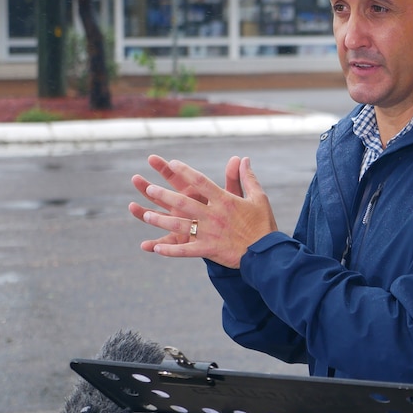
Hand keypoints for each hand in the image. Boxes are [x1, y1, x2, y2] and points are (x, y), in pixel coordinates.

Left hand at [128, 154, 277, 267]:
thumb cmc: (263, 224)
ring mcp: (209, 233)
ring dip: (161, 220)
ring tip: (145, 215)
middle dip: (165, 195)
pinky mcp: (209, 250)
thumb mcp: (259, 197)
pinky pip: (186, 250)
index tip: (173, 163)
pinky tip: (156, 248)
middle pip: (184, 203)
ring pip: (180, 225)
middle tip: (149, 188)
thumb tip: (243, 159)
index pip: (202, 181)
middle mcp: (214, 215)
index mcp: (225, 201)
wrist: (267, 253)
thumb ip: (247, 178)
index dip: (186, 171)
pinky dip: (170, 250)